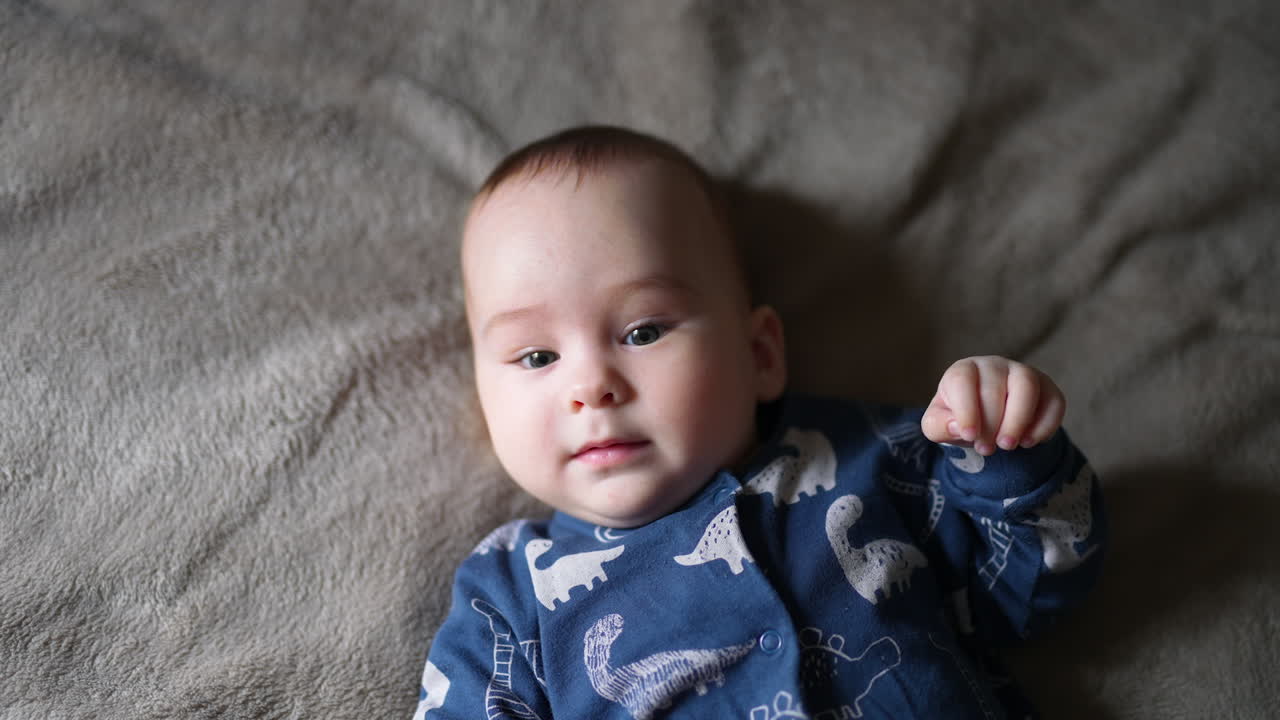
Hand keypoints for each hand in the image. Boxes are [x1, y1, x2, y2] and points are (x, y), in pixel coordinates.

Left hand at [921, 356, 1065, 455]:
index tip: (969, 436)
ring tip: (1007, 445)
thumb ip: (939, 426)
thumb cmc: (958, 418)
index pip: (962, 381)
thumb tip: (958, 427)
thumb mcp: (938, 425)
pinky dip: (1044, 425)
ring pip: (1027, 386)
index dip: (966, 409)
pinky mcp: (1047, 388)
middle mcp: (994, 365)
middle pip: (995, 387)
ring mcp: (1023, 374)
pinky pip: (1053, 401)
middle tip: (986, 449)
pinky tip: (1029, 442)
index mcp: (963, 371)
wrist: (985, 421)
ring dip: (1018, 420)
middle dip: (991, 423)